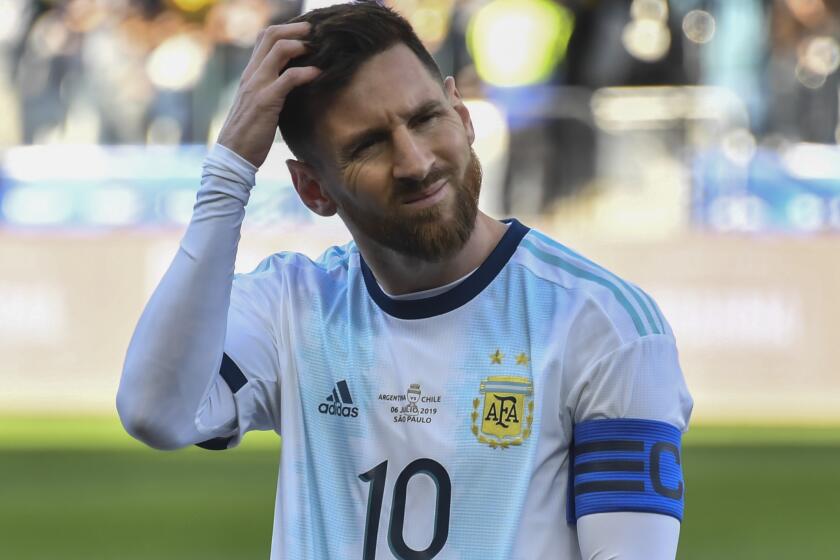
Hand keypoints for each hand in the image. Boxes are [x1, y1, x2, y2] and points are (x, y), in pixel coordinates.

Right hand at [216, 22, 319, 168]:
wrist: (233, 156)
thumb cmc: (249, 134)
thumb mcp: (259, 105)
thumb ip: (271, 90)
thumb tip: (292, 85)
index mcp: (250, 74)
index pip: (264, 38)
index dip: (286, 30)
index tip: (305, 35)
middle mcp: (251, 75)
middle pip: (271, 35)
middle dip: (296, 29)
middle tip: (315, 32)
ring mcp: (257, 86)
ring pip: (279, 49)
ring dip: (302, 44)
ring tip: (320, 49)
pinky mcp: (266, 101)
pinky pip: (289, 77)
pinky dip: (307, 72)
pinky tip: (319, 74)